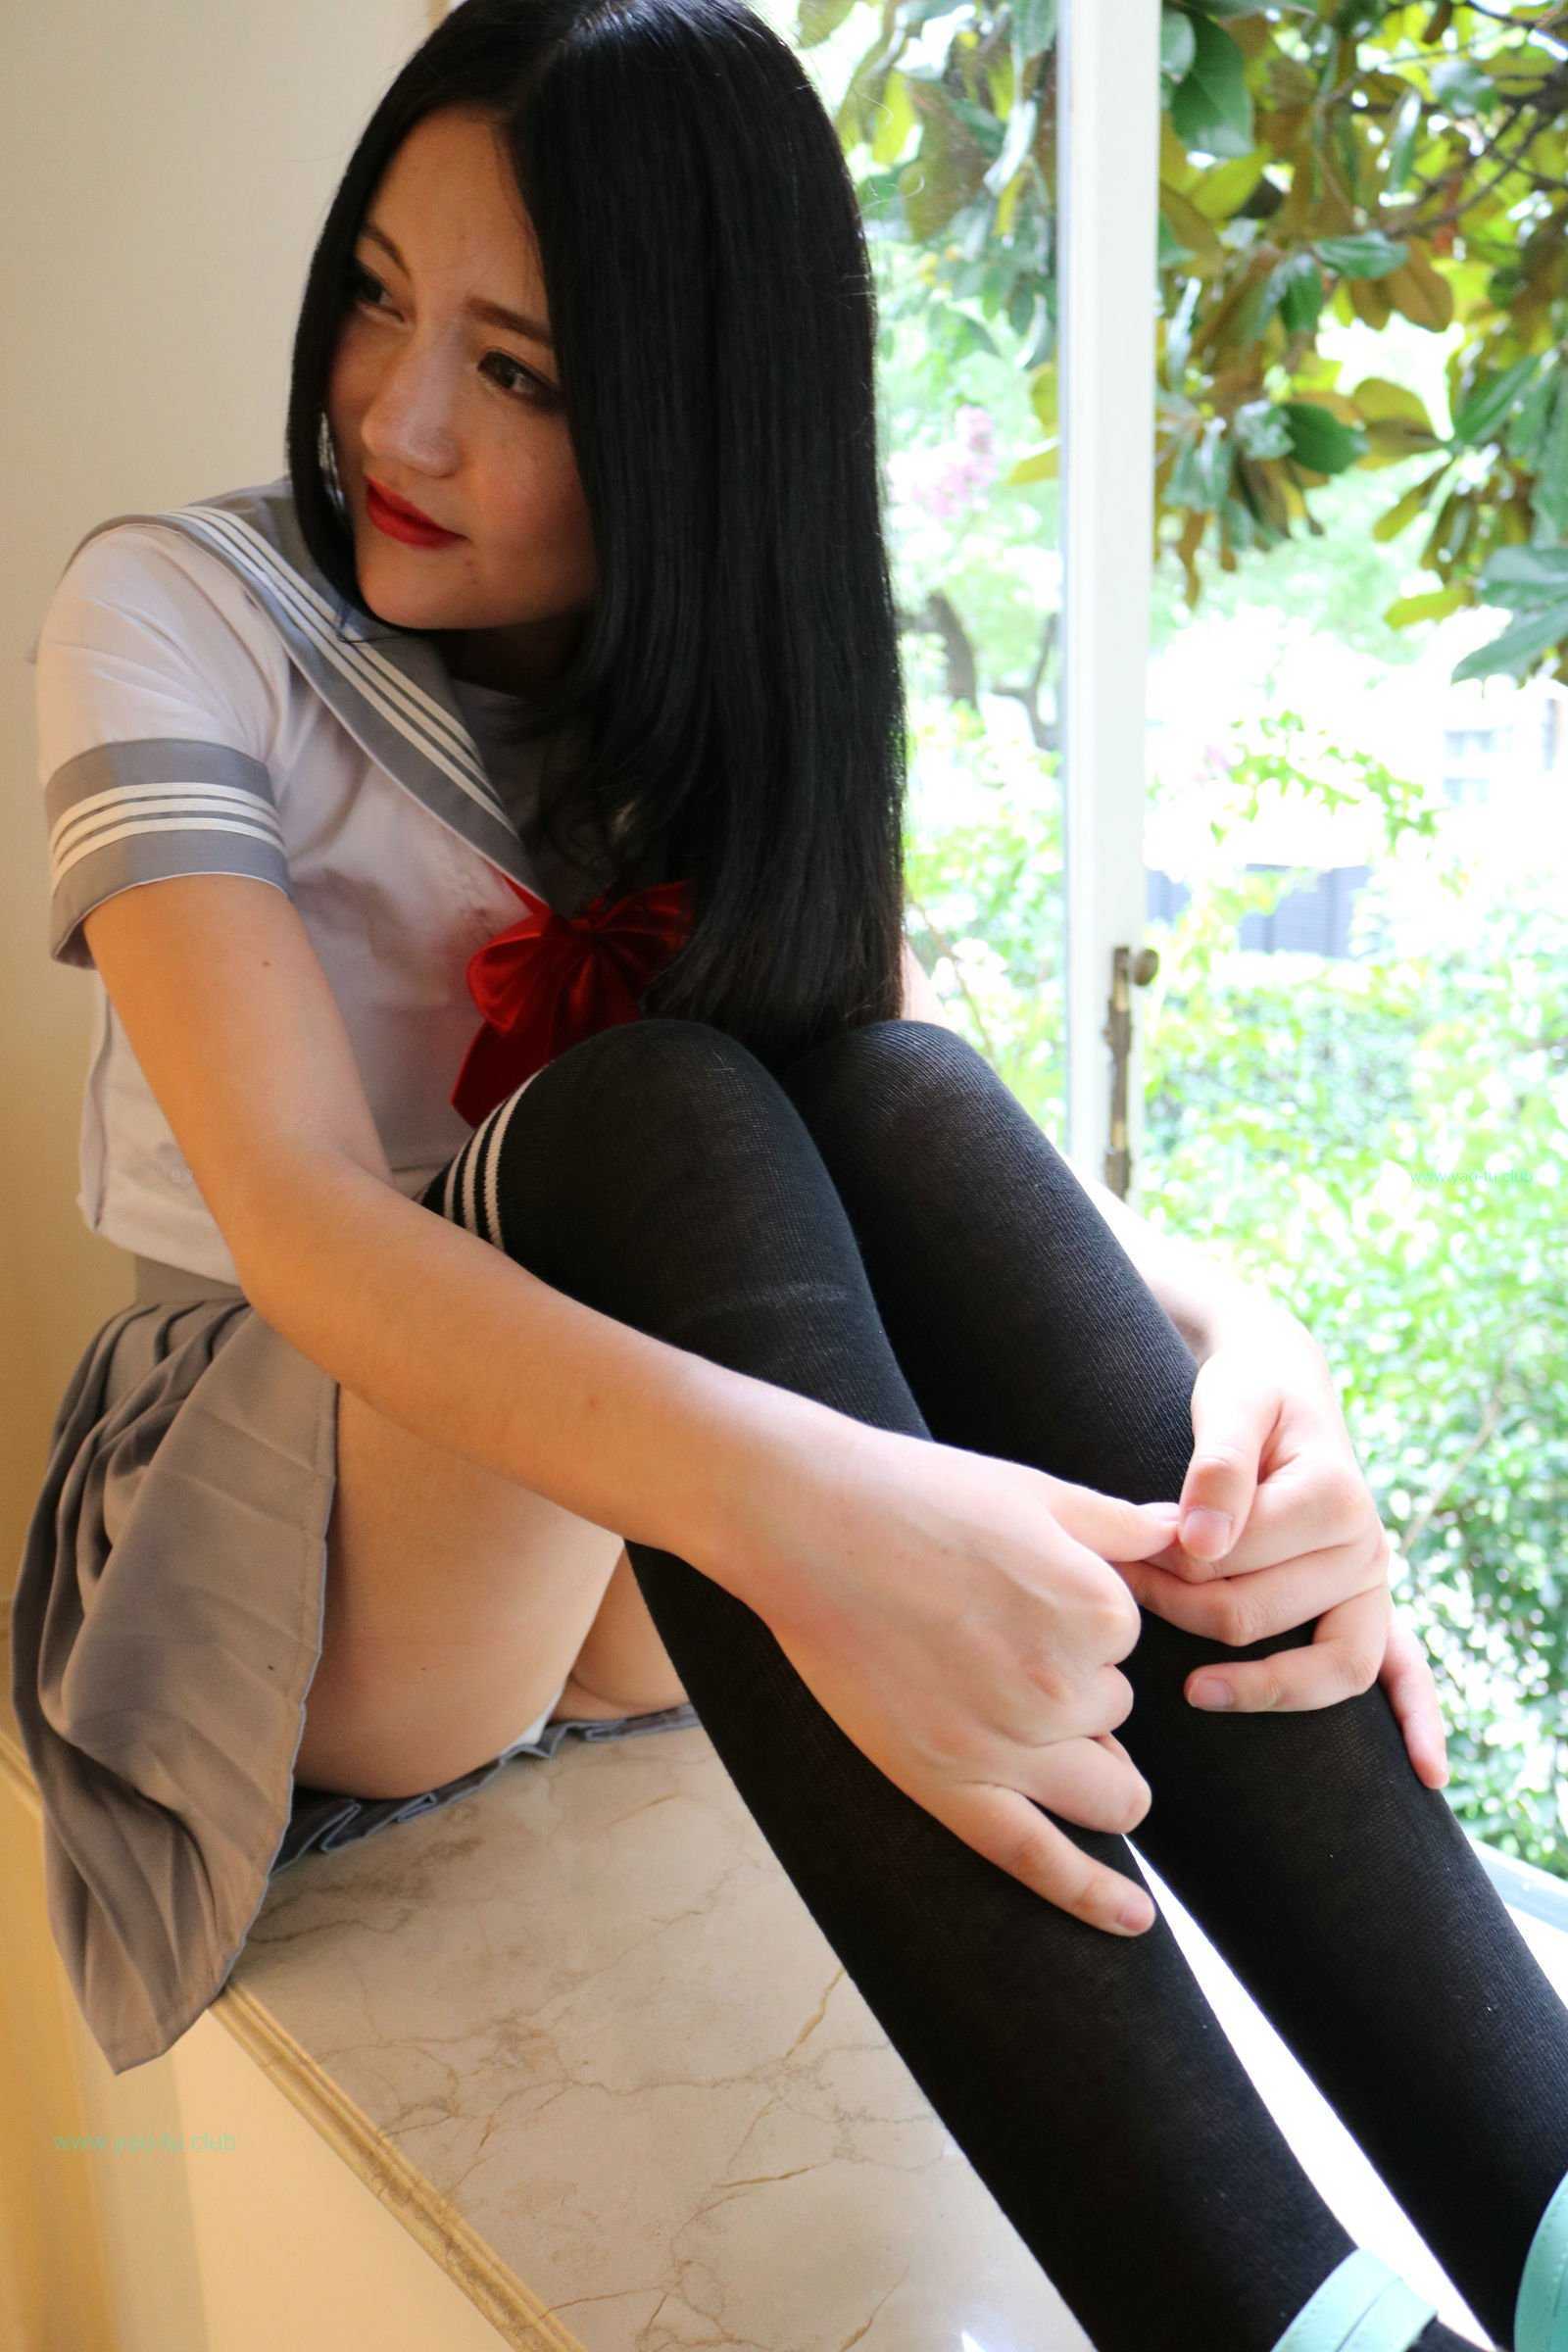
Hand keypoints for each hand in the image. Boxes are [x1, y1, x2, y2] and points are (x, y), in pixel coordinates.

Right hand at [721, 1416, 1185, 1937]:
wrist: (806, 1522)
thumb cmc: (916, 1495)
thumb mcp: (1035, 1490)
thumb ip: (1123, 1524)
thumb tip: (1192, 1534)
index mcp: (1095, 1610)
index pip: (1126, 1638)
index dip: (1081, 1615)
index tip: (1021, 1588)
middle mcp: (1064, 1687)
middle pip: (1114, 1713)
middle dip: (1082, 1688)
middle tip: (1003, 1640)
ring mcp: (1007, 1748)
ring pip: (1108, 1791)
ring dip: (1091, 1764)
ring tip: (1035, 1726)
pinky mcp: (950, 1787)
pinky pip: (1040, 1861)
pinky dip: (1095, 1898)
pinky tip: (1135, 1921)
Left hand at [1111, 1312, 1449, 1789]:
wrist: (1283, 1385)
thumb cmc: (1247, 1395)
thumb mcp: (1229, 1403)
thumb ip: (1216, 1468)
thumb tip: (1201, 1543)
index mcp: (1335, 1496)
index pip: (1233, 1561)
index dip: (1167, 1559)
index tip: (1124, 1546)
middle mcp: (1367, 1546)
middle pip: (1260, 1617)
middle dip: (1181, 1607)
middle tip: (1128, 1586)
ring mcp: (1373, 1584)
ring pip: (1326, 1667)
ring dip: (1255, 1683)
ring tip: (1190, 1690)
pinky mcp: (1371, 1606)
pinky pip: (1406, 1672)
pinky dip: (1419, 1721)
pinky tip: (1427, 1773)